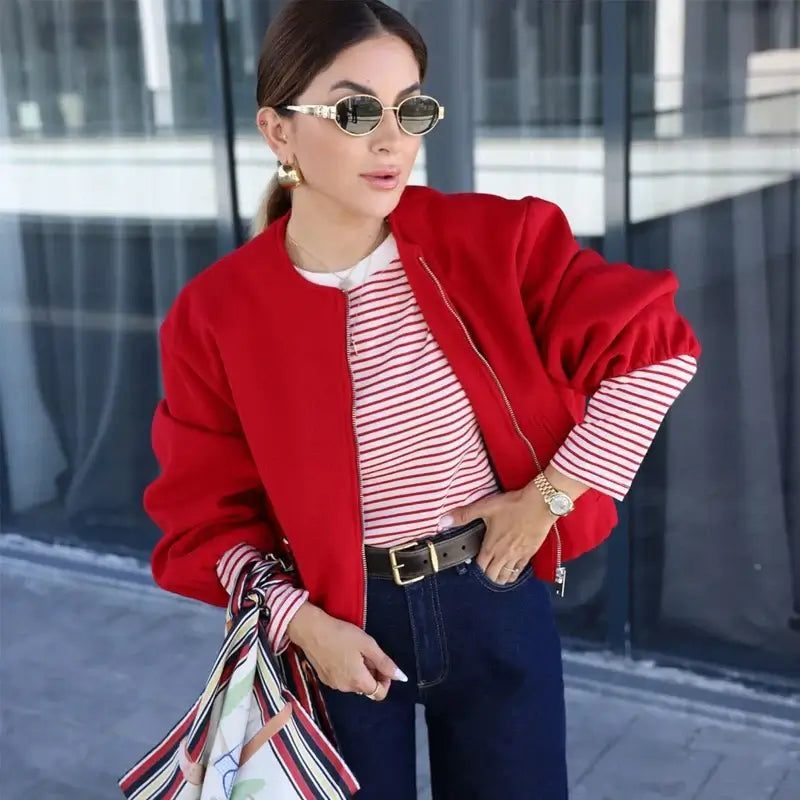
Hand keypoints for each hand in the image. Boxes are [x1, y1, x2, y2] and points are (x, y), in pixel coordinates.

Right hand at [286, 602, 407, 699]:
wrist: (311, 630)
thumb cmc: (341, 635)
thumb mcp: (367, 645)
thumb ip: (385, 663)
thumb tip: (401, 677)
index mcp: (358, 681)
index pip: (379, 693)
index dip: (386, 680)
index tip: (382, 664)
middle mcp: (346, 688)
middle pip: (367, 688)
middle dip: (372, 673)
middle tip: (367, 653)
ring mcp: (333, 685)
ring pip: (354, 683)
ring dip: (359, 672)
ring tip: (354, 651)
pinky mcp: (324, 679)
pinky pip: (342, 679)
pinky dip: (347, 671)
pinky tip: (342, 654)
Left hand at [438, 484, 552, 584]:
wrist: (540, 504)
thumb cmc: (513, 505)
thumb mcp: (485, 507)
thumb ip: (464, 515)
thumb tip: (444, 520)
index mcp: (491, 547)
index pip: (479, 568)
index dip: (474, 569)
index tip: (472, 566)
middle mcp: (503, 556)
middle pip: (492, 577)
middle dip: (486, 577)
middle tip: (483, 572)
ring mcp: (517, 556)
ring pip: (506, 577)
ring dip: (499, 578)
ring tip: (495, 574)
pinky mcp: (529, 554)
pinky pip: (519, 571)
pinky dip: (513, 574)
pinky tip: (511, 571)